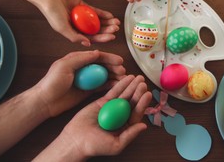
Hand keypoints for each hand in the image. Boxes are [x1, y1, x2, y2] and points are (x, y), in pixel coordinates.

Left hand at [34, 50, 125, 117]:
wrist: (45, 102)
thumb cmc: (52, 82)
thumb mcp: (64, 66)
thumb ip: (81, 58)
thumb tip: (97, 52)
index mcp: (78, 59)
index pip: (97, 56)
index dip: (109, 58)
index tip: (119, 61)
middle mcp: (84, 68)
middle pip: (103, 65)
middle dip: (114, 67)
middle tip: (123, 71)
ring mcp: (87, 80)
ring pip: (105, 75)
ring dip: (114, 76)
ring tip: (123, 78)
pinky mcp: (88, 91)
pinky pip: (102, 86)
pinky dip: (110, 85)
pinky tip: (118, 85)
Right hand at [34, 75, 151, 160]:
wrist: (76, 139)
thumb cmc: (95, 146)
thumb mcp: (115, 145)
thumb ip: (130, 135)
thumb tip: (144, 125)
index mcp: (126, 125)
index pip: (136, 113)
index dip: (142, 103)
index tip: (147, 94)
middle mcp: (121, 115)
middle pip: (132, 101)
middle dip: (138, 92)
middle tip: (143, 83)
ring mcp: (113, 107)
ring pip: (125, 94)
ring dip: (132, 86)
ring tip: (138, 77)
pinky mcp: (104, 101)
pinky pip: (114, 92)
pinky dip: (121, 85)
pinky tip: (127, 78)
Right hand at [37, 0, 120, 46]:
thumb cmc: (51, 12)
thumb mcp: (62, 28)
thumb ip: (74, 37)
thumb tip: (88, 44)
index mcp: (74, 33)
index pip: (91, 38)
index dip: (102, 38)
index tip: (112, 37)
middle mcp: (79, 26)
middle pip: (96, 30)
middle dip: (107, 30)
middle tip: (116, 29)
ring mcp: (82, 16)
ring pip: (97, 21)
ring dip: (107, 22)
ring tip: (116, 22)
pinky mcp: (83, 6)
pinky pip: (95, 11)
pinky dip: (103, 14)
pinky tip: (110, 15)